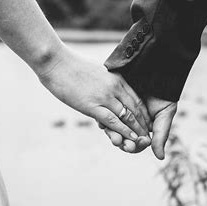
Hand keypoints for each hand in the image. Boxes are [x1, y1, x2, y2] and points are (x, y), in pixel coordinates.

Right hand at [36, 46, 151, 147]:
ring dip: (137, 131)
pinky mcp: (93, 105)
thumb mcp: (95, 72)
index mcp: (116, 78)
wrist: (56, 63)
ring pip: (128, 117)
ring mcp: (104, 96)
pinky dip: (124, 131)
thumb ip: (105, 82)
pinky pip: (113, 121)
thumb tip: (106, 88)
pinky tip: (130, 138)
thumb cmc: (71, 67)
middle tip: (150, 136)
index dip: (144, 113)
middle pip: (135, 109)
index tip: (148, 123)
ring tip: (144, 142)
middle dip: (144, 124)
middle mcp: (114, 87)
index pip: (136, 98)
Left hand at [98, 96, 176, 158]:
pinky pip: (106, 116)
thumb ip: (160, 136)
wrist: (155, 76)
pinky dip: (105, 120)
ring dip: (112, 134)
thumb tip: (160, 158)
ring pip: (113, 130)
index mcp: (142, 130)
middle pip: (122, 139)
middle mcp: (130, 125)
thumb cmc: (163, 97)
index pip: (135, 144)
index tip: (133, 144)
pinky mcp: (112, 106)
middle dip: (121, 142)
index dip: (133, 146)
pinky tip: (104, 122)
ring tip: (113, 135)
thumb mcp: (164, 117)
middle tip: (120, 142)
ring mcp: (121, 116)